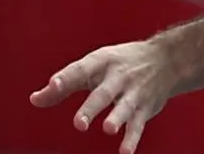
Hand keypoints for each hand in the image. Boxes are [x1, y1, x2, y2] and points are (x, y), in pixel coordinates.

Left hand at [29, 39, 177, 153]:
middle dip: (92, 107)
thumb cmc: (122, 63)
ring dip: (117, 118)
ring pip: (125, 107)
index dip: (66, 77)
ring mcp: (134, 92)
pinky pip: (138, 125)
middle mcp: (119, 77)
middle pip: (103, 93)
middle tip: (79, 123)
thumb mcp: (94, 66)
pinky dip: (132, 138)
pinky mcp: (145, 108)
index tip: (51, 85)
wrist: (168, 58)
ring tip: (108, 129)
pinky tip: (124, 151)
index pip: (82, 69)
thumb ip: (65, 84)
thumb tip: (35, 100)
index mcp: (103, 62)